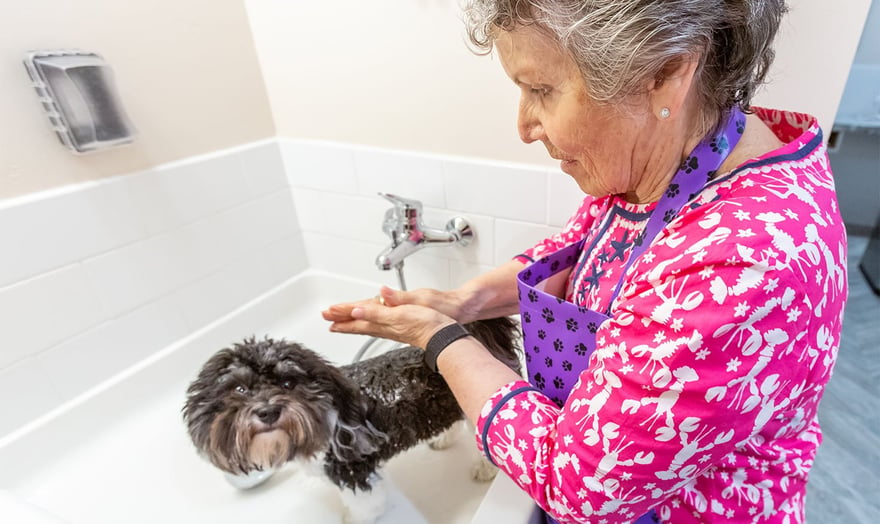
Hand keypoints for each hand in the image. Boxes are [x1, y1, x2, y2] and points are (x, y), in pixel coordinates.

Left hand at [322, 285, 469, 323]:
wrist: (443, 334)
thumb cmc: (426, 324)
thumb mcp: (400, 313)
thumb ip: (377, 312)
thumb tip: (357, 311)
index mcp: (383, 322)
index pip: (357, 317)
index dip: (342, 314)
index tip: (328, 312)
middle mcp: (385, 326)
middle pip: (359, 323)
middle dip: (343, 319)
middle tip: (328, 317)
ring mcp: (393, 328)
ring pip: (367, 324)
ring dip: (353, 322)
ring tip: (342, 322)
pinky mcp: (402, 327)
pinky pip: (378, 324)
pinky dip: (369, 322)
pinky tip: (372, 321)